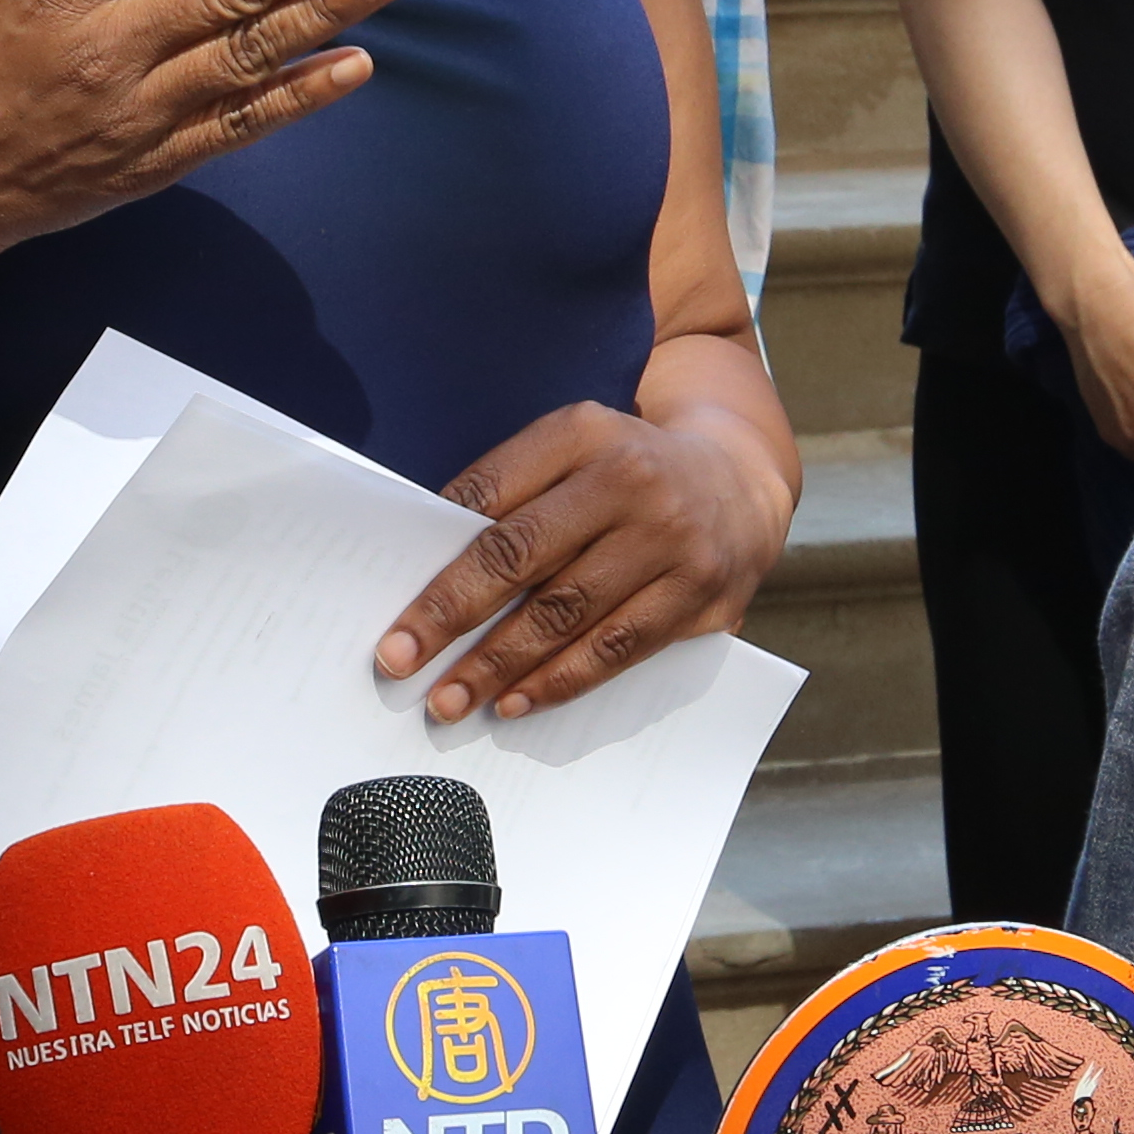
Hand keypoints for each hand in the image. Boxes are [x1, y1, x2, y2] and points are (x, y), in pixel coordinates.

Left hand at [375, 396, 799, 722]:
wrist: (739, 480)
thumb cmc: (624, 472)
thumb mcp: (573, 449)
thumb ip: (510, 492)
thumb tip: (424, 568)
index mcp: (583, 433)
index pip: (489, 496)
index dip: (436, 560)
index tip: (395, 619)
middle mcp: (631, 481)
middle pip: (521, 558)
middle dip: (452, 617)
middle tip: (400, 666)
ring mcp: (672, 541)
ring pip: (567, 614)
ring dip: (498, 665)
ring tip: (450, 700)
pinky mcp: (702, 595)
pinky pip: (617, 649)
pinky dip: (560, 681)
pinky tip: (515, 701)